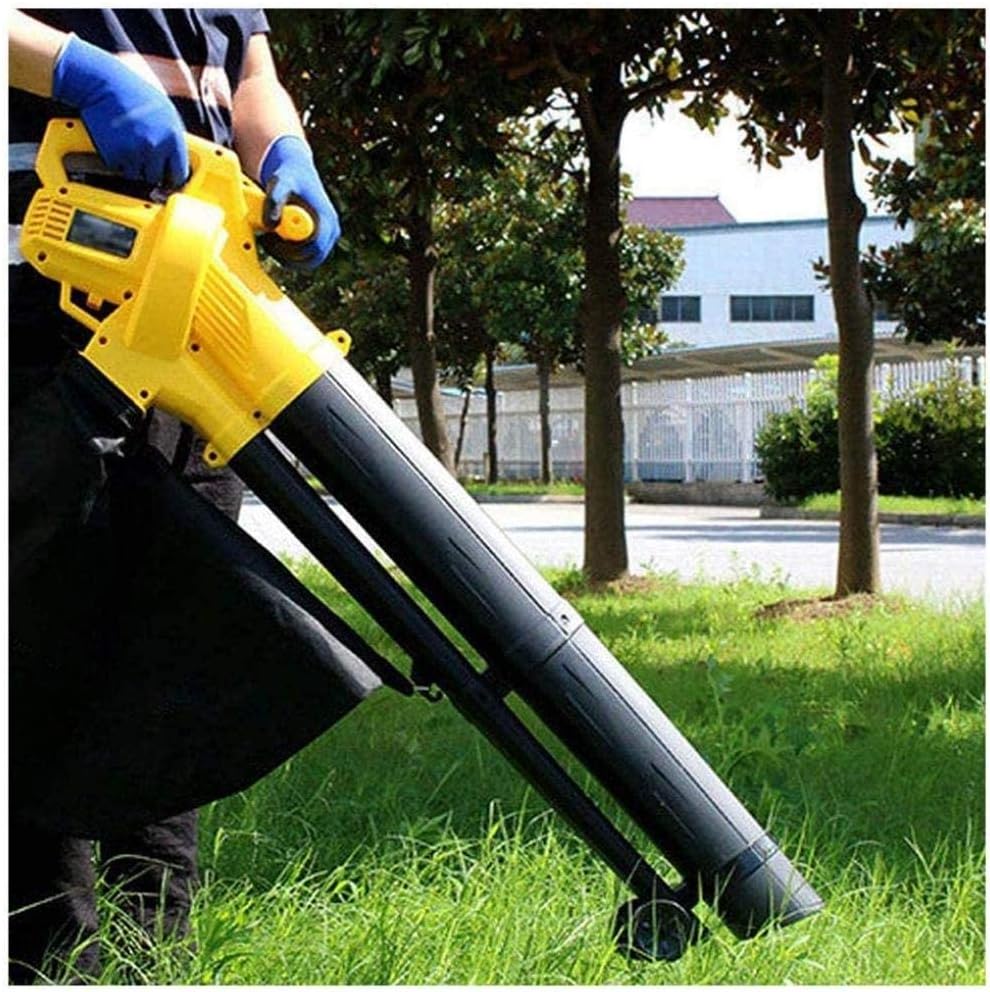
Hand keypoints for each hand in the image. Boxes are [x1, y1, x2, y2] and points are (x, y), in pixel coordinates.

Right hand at [52, 34, 188, 188]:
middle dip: (148, 169)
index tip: (166, 176)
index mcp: (173, 138)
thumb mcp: (166, 113)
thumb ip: (173, 139)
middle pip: (156, 177)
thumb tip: (176, 162)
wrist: (102, 84)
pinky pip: (118, 169)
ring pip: (136, 175)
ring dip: (131, 166)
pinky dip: (116, 160)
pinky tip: (115, 142)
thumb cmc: (134, 94)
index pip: (180, 174)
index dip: (172, 176)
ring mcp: (134, 152)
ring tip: (127, 143)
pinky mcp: (114, 154)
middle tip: (140, 153)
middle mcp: (156, 148)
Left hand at [259, 135, 339, 270]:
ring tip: (269, 239)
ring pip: (308, 262)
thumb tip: (270, 225)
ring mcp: (326, 238)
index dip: (292, 250)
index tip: (271, 240)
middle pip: (312, 260)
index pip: (315, 248)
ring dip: (287, 258)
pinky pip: (305, 258)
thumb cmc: (290, 176)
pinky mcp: (318, 242)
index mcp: (327, 219)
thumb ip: (274, 201)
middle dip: (288, 257)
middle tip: (267, 241)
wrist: (297, 171)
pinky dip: (289, 256)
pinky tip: (275, 240)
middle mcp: (331, 231)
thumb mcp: (280, 183)